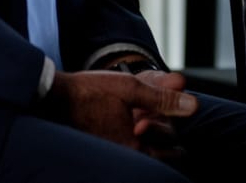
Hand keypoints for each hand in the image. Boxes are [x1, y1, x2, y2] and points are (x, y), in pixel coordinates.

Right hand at [42, 69, 196, 153]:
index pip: (171, 154)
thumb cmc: (89, 93)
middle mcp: (122, 156)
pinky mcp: (99, 148)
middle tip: (160, 124)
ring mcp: (110, 154)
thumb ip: (163, 99)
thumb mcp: (130, 89)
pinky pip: (124, 147)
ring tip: (142, 119)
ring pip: (140, 150)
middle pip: (156, 154)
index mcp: (133, 147)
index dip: (176, 139)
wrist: (51, 98)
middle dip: (162, 137)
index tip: (175, 133)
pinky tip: (126, 120)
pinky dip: (130, 135)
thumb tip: (194, 106)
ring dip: (146, 135)